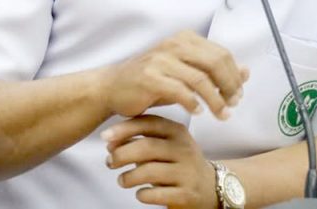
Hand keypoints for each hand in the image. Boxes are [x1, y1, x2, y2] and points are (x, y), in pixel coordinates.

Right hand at [102, 30, 248, 119]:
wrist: (113, 87)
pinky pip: (180, 91)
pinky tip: (198, 112)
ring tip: (221, 115)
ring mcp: (160, 59)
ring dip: (215, 100)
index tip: (238, 95)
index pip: (221, 53)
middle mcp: (173, 44)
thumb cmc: (151, 81)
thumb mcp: (185, 73)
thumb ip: (214, 72)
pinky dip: (193, 103)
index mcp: (184, 39)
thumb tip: (246, 72)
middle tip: (233, 105)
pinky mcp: (150, 77)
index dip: (234, 75)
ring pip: (200, 79)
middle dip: (229, 86)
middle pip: (214, 63)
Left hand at [103, 115, 217, 208]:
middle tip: (109, 162)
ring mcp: (187, 172)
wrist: (211, 187)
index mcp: (177, 131)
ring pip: (149, 171)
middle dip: (122, 154)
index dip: (124, 129)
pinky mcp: (187, 194)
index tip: (105, 138)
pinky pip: (158, 194)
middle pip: (146, 147)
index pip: (148, 123)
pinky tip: (139, 193)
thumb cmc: (179, 161)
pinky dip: (143, 194)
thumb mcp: (167, 143)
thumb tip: (110, 141)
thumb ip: (142, 138)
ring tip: (122, 180)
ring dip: (128, 177)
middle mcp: (184, 149)